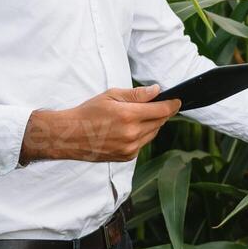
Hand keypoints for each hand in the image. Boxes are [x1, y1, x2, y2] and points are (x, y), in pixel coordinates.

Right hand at [19, 85, 181, 164]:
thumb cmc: (88, 112)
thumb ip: (137, 94)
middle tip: (160, 105)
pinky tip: (131, 128)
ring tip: (141, 115)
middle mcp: (132, 134)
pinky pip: (143, 143)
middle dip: (162, 112)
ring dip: (153, 124)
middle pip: (159, 122)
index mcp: (129, 116)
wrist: (69, 135)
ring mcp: (130, 148)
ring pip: (153, 133)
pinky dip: (142, 135)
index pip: (161, 110)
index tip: (178, 100)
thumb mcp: (111, 96)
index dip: (172, 104)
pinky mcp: (127, 157)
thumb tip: (157, 91)